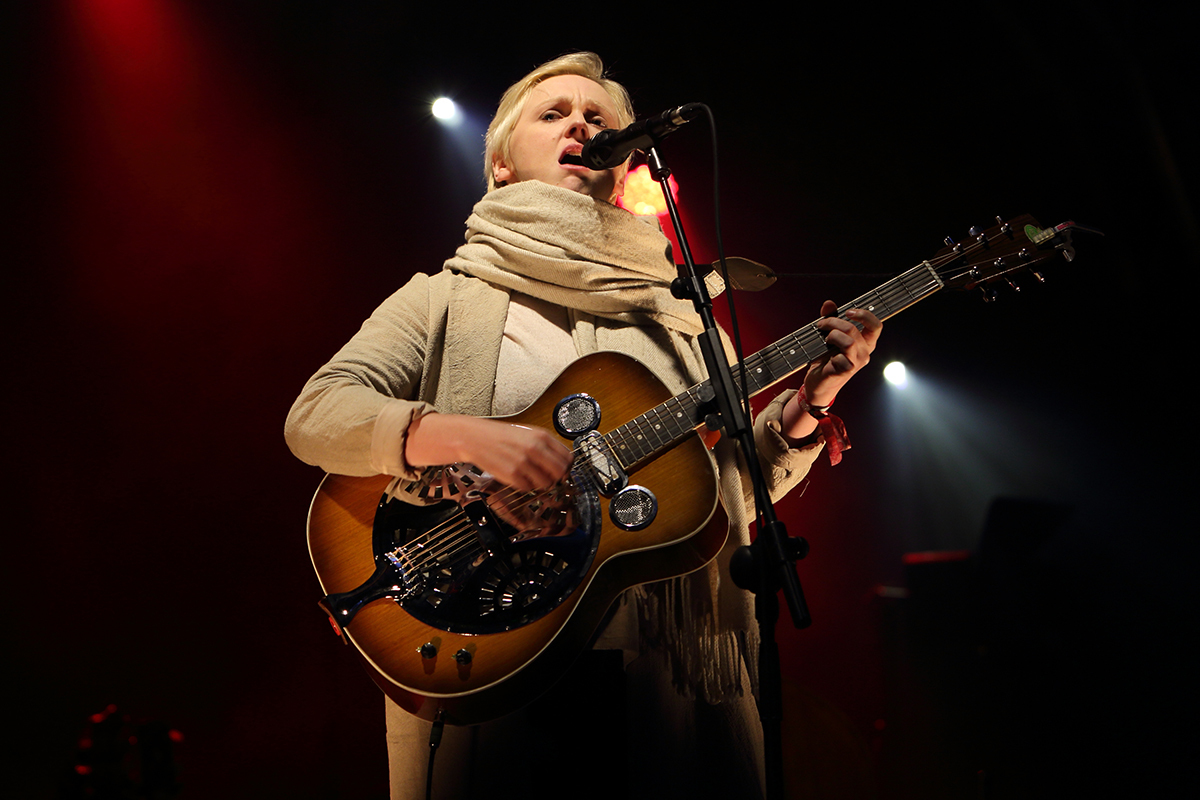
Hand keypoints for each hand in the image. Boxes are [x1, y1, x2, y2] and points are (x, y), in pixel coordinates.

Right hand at [405, 413, 572, 491]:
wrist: (475, 438)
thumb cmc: (500, 436)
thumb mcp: (527, 433)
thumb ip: (545, 446)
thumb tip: (562, 461)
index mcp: (541, 436)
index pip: (567, 457)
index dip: (565, 466)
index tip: (561, 470)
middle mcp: (535, 449)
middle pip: (560, 472)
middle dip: (556, 477)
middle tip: (549, 477)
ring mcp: (524, 463)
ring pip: (546, 483)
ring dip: (540, 483)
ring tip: (530, 476)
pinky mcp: (512, 475)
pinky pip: (528, 488)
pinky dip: (525, 486)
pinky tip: (517, 477)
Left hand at [804, 299, 881, 405]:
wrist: (818, 384)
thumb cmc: (825, 361)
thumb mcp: (828, 337)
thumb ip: (831, 319)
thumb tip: (829, 304)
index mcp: (865, 343)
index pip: (876, 326)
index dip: (864, 315)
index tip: (848, 311)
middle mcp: (864, 353)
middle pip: (854, 329)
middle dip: (833, 322)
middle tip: (821, 324)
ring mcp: (856, 363)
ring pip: (849, 341)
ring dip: (832, 335)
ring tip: (823, 338)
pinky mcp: (846, 371)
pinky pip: (840, 356)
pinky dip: (829, 352)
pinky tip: (824, 355)